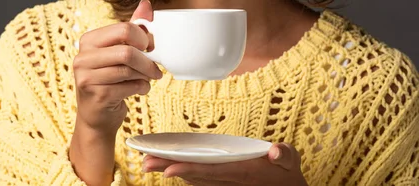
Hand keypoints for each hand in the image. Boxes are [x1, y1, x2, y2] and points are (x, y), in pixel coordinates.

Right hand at [73, 0, 160, 133]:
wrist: (97, 117)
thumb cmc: (109, 82)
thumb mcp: (118, 53)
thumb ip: (131, 29)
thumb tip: (146, 4)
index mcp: (88, 41)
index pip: (123, 29)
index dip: (143, 39)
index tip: (150, 48)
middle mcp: (82, 58)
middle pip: (127, 51)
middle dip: (147, 60)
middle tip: (155, 68)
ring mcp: (87, 77)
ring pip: (129, 70)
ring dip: (146, 76)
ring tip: (147, 79)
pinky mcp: (97, 95)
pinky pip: (130, 86)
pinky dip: (142, 88)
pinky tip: (140, 89)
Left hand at [143, 143, 307, 185]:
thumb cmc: (285, 173)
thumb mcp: (290, 162)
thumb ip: (285, 156)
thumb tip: (277, 151)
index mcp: (241, 173)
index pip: (210, 171)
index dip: (188, 170)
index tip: (168, 169)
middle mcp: (228, 181)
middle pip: (193, 175)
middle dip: (169, 168)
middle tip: (145, 162)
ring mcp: (223, 183)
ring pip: (191, 178)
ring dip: (170, 169)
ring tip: (147, 162)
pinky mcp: (220, 182)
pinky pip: (197, 178)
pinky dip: (181, 172)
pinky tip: (166, 166)